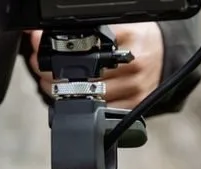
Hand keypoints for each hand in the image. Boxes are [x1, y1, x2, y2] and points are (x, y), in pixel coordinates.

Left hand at [27, 22, 164, 110]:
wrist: (164, 55)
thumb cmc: (136, 38)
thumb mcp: (115, 26)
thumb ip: (85, 29)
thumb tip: (37, 32)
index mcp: (129, 37)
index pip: (85, 46)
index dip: (58, 50)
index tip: (39, 48)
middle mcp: (134, 63)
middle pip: (83, 74)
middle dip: (53, 72)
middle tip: (39, 66)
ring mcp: (135, 87)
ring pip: (88, 96)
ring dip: (61, 91)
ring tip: (50, 81)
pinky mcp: (134, 104)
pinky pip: (100, 109)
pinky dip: (81, 104)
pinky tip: (72, 95)